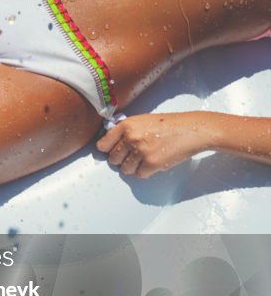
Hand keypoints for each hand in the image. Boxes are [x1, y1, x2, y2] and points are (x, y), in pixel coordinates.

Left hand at [96, 112, 215, 178]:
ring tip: (142, 160)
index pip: (103, 144)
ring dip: (132, 167)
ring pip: (125, 169)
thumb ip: (127, 131)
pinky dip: (145, 172)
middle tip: (131, 156)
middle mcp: (131, 138)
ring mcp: (141, 151)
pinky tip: (152, 163)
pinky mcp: (151, 163)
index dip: (107, 149)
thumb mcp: (143, 120)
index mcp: (127, 125)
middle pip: (113, 159)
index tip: (110, 151)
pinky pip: (139, 174)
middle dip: (121, 160)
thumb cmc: (170, 124)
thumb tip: (112, 143)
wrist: (193, 129)